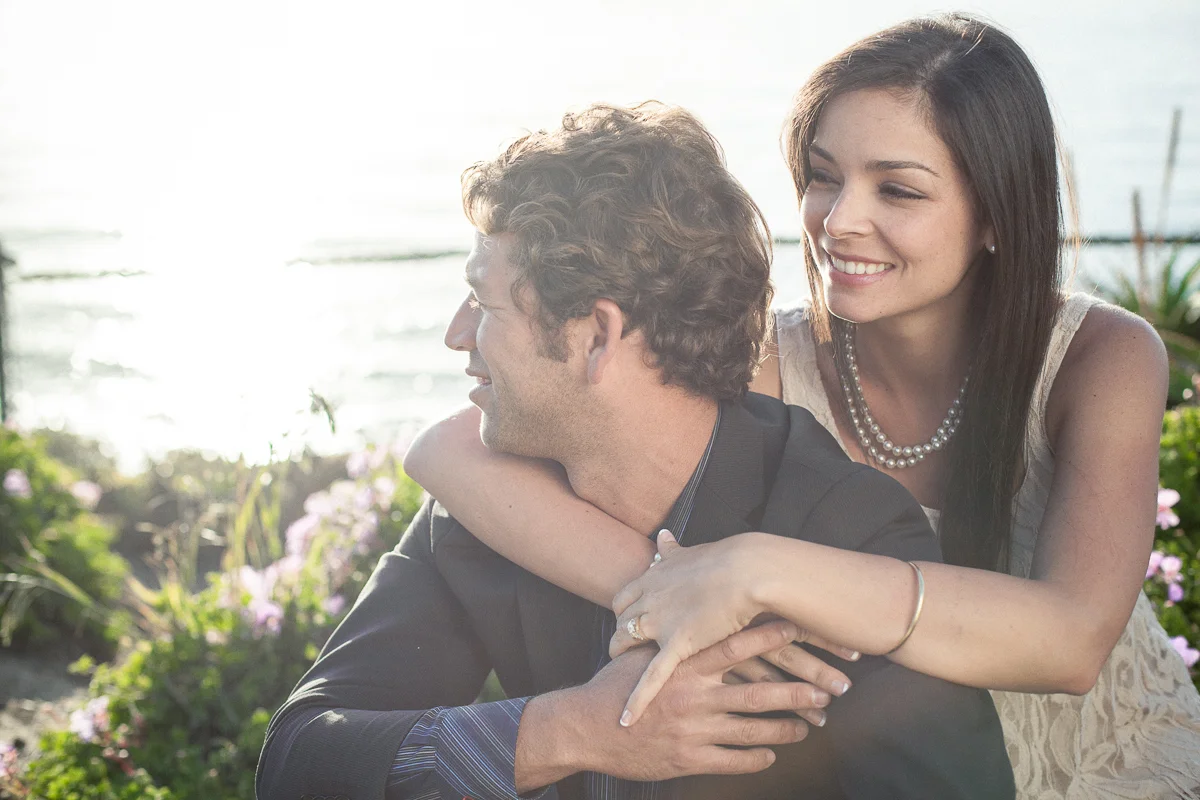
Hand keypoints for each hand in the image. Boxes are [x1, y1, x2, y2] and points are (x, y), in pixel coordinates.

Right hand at [571, 621, 812, 781]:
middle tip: (830, 688)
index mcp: (686, 664)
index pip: (737, 645)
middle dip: (798, 689)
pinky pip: (734, 759)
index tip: (802, 627)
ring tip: (811, 724)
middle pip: (758, 690)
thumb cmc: (613, 684)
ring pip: (753, 729)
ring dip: (787, 727)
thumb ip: (666, 623)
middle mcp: (695, 695)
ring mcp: (694, 728)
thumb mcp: (639, 648)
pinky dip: (758, 757)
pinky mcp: (689, 758)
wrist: (585, 727)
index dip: (771, 636)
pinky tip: (773, 754)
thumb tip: (669, 585)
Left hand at [611, 530, 859, 724]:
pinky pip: (651, 677)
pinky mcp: (677, 644)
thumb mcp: (692, 551)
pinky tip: (627, 721)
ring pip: (626, 643)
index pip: (624, 597)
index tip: (629, 621)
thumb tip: (662, 534)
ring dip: (621, 659)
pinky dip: (637, 700)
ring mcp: (661, 621)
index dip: (625, 611)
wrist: (749, 570)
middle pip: (620, 620)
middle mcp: (650, 597)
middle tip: (624, 649)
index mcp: (654, 576)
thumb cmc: (730, 559)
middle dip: (620, 634)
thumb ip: (673, 550)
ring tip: (618, 675)